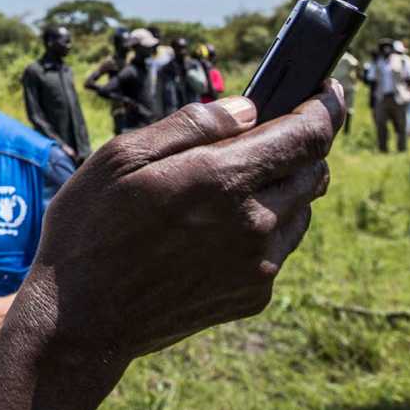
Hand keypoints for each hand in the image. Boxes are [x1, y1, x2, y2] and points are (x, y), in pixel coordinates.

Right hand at [0, 84, 343, 409]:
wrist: (83, 318)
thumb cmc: (91, 227)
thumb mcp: (121, 156)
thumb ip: (190, 125)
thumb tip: (247, 109)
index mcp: (222, 180)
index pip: (307, 136)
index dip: (325, 107)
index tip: (326, 91)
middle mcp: (254, 223)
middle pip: (313, 171)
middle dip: (301, 145)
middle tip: (265, 134)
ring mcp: (259, 265)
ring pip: (300, 209)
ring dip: (282, 187)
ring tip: (228, 184)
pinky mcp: (253, 295)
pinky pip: (279, 247)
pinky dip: (264, 226)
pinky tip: (215, 227)